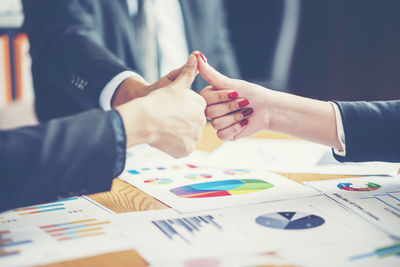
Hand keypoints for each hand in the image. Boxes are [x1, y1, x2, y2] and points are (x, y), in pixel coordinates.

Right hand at [116, 54, 206, 157]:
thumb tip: (197, 56)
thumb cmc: (157, 100)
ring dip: (178, 134)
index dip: (180, 108)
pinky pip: (182, 148)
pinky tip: (164, 138)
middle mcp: (201, 121)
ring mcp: (195, 137)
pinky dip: (174, 146)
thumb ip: (188, 73)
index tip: (169, 108)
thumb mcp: (174, 85)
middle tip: (165, 119)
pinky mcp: (187, 150)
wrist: (143, 120)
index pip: (194, 108)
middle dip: (181, 122)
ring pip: (187, 136)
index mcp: (199, 104)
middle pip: (191, 123)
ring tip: (164, 128)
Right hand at [196, 52, 341, 149]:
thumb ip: (211, 73)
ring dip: (235, 117)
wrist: (268, 109)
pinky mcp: (225, 135)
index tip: (235, 92)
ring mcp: (218, 123)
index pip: (204, 98)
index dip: (220, 96)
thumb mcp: (230, 83)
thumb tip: (197, 55)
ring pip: (216, 124)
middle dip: (230, 106)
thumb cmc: (251, 93)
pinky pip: (222, 134)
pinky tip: (244, 122)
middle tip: (243, 102)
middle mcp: (211, 110)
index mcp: (210, 97)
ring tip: (246, 112)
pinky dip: (235, 128)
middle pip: (209, 112)